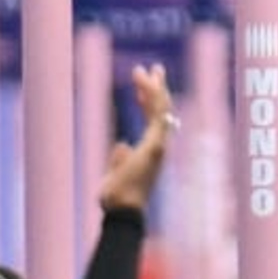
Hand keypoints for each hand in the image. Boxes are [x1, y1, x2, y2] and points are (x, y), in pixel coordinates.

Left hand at [94, 62, 176, 214]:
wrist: (123, 209)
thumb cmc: (117, 197)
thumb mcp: (115, 173)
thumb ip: (119, 158)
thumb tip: (121, 143)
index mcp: (150, 151)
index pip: (153, 120)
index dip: (147, 101)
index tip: (139, 86)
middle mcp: (158, 146)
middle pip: (162, 111)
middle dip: (157, 88)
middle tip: (154, 69)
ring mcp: (159, 146)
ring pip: (162, 109)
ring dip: (154, 88)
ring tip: (147, 70)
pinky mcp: (155, 145)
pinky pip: (158, 115)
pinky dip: (154, 98)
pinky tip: (147, 84)